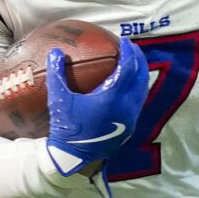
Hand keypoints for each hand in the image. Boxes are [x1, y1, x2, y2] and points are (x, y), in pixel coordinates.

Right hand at [45, 38, 148, 197]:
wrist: (74, 157)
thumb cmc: (67, 127)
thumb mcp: (59, 99)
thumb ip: (57, 74)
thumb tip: (56, 51)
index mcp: (112, 98)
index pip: (128, 68)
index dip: (129, 51)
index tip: (125, 40)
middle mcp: (126, 107)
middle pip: (141, 77)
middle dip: (139, 59)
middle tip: (132, 47)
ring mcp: (130, 118)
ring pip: (143, 90)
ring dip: (140, 74)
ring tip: (133, 63)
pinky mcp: (130, 126)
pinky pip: (139, 101)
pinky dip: (136, 88)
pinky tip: (127, 85)